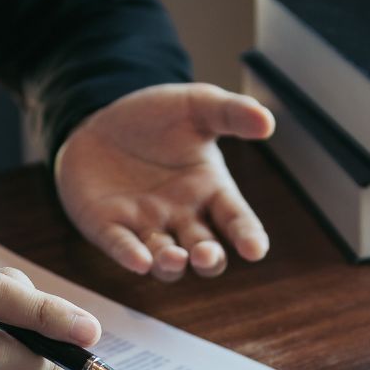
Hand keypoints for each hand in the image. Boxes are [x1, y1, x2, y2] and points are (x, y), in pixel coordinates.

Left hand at [54, 83, 273, 281]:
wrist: (102, 120)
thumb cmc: (157, 116)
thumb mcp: (196, 105)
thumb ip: (231, 112)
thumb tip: (267, 121)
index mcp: (211, 190)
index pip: (237, 220)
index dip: (248, 237)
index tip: (255, 250)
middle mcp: (183, 216)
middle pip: (205, 251)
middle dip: (208, 259)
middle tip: (206, 254)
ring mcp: (146, 226)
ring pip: (167, 260)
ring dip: (172, 264)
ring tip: (175, 257)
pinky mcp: (109, 227)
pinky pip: (121, 247)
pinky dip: (130, 255)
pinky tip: (138, 260)